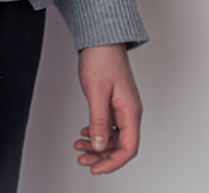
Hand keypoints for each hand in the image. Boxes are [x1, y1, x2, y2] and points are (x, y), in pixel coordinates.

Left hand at [73, 43, 141, 174]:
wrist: (101, 41)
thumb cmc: (102, 61)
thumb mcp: (96, 92)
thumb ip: (99, 120)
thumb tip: (100, 145)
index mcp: (130, 111)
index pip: (128, 148)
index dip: (113, 162)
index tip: (96, 168)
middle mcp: (129, 112)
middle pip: (120, 145)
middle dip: (101, 156)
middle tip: (82, 159)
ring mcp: (122, 107)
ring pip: (113, 135)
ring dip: (97, 144)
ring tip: (79, 146)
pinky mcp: (114, 102)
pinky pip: (108, 124)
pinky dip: (97, 131)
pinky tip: (85, 132)